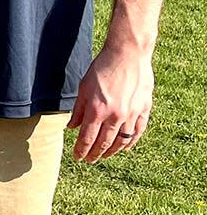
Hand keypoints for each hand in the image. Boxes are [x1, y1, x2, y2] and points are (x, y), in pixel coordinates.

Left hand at [68, 42, 153, 161]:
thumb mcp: (84, 88)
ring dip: (111, 151)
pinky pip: (138, 132)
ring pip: (121, 141)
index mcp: (97, 110)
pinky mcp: (144, 109)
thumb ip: (78, 110)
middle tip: (89, 160)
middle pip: (104, 143)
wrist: (128, 54)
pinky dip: (131, 142)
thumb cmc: (103, 68)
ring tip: (104, 155)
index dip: (81, 150)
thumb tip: (71, 127)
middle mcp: (115, 115)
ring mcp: (132, 114)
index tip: (77, 157)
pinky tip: (124, 147)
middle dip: (94, 154)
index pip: (87, 138)